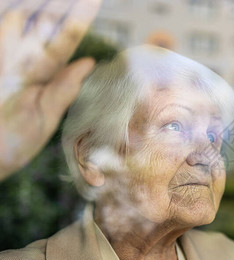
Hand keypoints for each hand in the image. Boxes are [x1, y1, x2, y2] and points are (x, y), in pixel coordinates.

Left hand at [0, 0, 101, 179]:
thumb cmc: (11, 142)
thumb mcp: (43, 123)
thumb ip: (63, 90)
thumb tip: (88, 62)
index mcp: (33, 74)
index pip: (64, 38)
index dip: (81, 17)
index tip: (94, 0)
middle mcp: (15, 59)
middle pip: (41, 20)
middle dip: (61, 4)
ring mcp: (2, 57)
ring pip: (15, 17)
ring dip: (35, 6)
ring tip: (53, 1)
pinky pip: (2, 29)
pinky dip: (11, 16)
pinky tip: (18, 13)